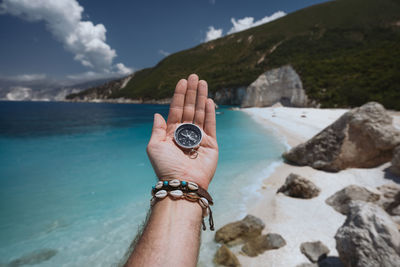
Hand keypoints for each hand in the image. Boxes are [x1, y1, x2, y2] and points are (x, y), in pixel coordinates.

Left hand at [146, 74, 218, 188]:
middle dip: (191, 92)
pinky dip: (209, 112)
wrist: (182, 182)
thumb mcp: (154, 146)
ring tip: (202, 82)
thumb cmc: (165, 166)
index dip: (179, 95)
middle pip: (189, 108)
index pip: (176, 109)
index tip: (182, 81)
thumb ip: (157, 129)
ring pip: (200, 113)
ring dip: (201, 97)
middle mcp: (185, 133)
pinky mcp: (210, 143)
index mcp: (171, 132)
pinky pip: (210, 125)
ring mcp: (198, 137)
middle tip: (194, 76)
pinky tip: (208, 100)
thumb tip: (157, 114)